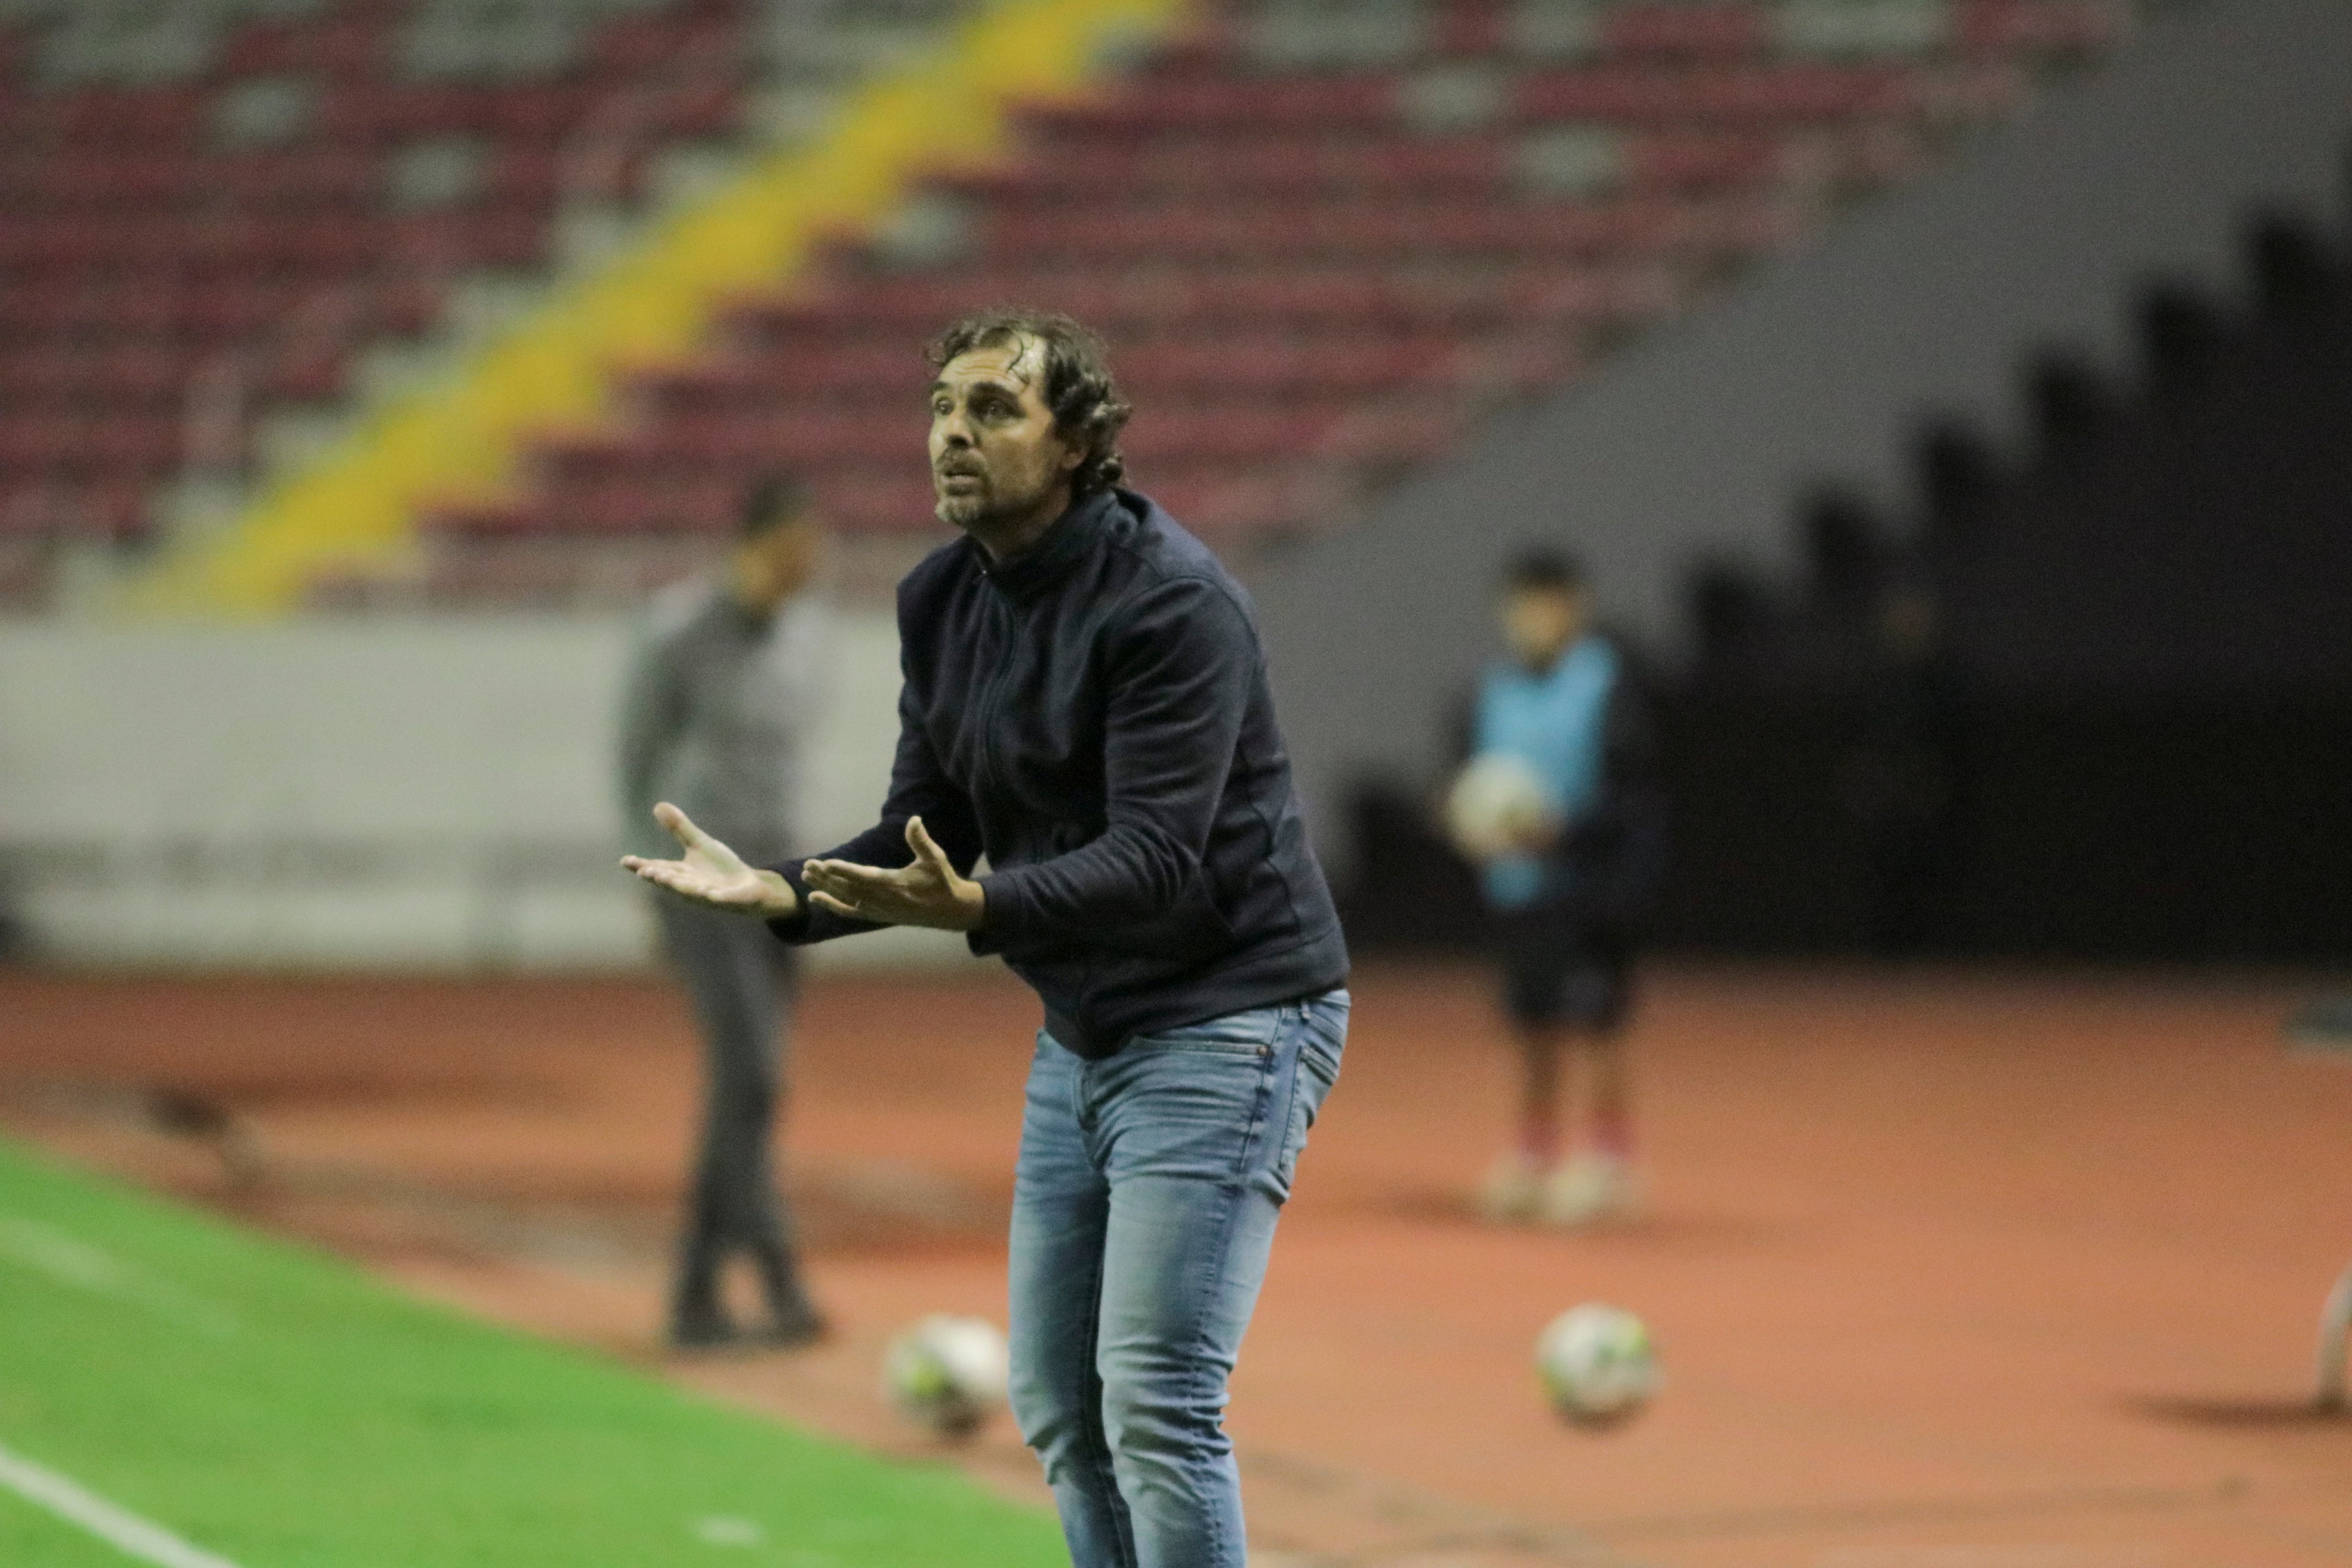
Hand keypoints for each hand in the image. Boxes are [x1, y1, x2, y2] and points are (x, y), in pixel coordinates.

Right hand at [621, 803, 796, 916]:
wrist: (750, 886)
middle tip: (644, 871)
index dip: (641, 866)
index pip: (657, 868)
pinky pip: (720, 898)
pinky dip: (714, 896)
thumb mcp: (699, 844)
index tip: (625, 861)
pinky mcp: (728, 899)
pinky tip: (709, 893)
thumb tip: (658, 806)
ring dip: (678, 886)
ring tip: (664, 878)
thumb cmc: (720, 869)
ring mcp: (708, 895)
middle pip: (670, 881)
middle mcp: (690, 886)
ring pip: (690, 891)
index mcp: (681, 873)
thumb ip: (679, 828)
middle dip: (658, 877)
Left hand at [800, 817, 983, 931]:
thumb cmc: (942, 881)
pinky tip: (814, 897)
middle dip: (826, 877)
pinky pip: (849, 911)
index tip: (826, 864)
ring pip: (845, 899)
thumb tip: (914, 819)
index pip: (864, 877)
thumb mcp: (935, 859)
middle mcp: (883, 900)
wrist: (949, 911)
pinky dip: (831, 905)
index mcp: (896, 884)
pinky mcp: (875, 915)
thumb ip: (921, 841)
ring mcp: (878, 910)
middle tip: (808, 865)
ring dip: (824, 888)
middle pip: (848, 888)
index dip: (844, 871)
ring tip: (806, 876)